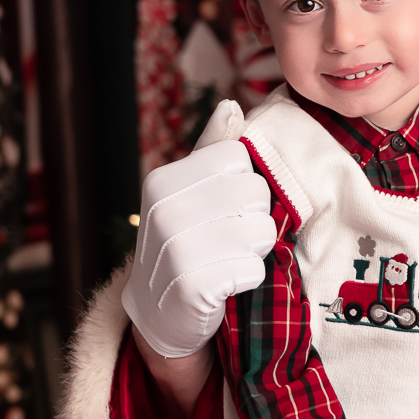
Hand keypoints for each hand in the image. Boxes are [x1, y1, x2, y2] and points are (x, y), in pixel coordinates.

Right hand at [121, 100, 278, 359]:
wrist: (158, 312)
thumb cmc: (184, 243)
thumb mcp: (191, 192)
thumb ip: (213, 150)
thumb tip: (232, 106)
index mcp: (163, 180)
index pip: (239, 160)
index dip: (242, 186)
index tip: (220, 208)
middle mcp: (164, 210)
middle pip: (256, 193)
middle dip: (253, 218)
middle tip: (225, 239)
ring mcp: (176, 249)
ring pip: (261, 231)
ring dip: (254, 250)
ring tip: (225, 259)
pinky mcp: (193, 286)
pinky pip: (254, 269)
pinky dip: (248, 279)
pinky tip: (224, 284)